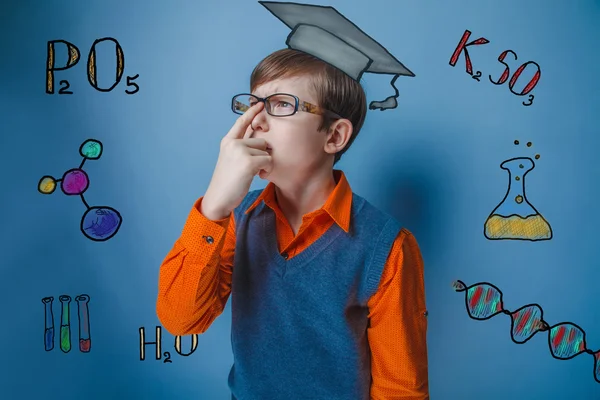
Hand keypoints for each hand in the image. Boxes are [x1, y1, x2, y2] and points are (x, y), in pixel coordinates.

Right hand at [202, 102, 272, 219]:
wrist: (219, 197)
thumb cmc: (227, 181)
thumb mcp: (231, 159)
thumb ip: (242, 148)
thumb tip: (261, 142)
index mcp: (227, 141)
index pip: (241, 122)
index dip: (252, 112)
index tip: (260, 104)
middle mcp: (233, 143)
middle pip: (261, 141)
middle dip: (261, 155)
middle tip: (251, 168)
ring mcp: (240, 151)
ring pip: (266, 152)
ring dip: (264, 164)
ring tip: (253, 173)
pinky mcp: (248, 162)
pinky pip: (268, 161)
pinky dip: (267, 170)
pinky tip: (258, 176)